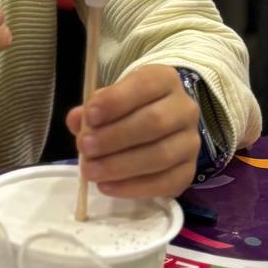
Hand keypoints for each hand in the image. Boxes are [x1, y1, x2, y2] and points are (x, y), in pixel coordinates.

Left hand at [65, 65, 199, 199]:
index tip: (90, 116)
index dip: (116, 101)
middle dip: (115, 137)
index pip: (145, 85)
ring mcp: (191, 142)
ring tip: (90, 170)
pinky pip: (165, 183)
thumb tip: (77, 120)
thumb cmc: (127, 108)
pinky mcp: (190, 171)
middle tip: (85, 147)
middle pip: (154, 122)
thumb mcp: (109, 100)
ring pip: (160, 155)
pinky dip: (133, 187)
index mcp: (164, 80)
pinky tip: (107, 186)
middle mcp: (185, 109)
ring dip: (120, 165)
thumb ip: (91, 109)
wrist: (157, 125)